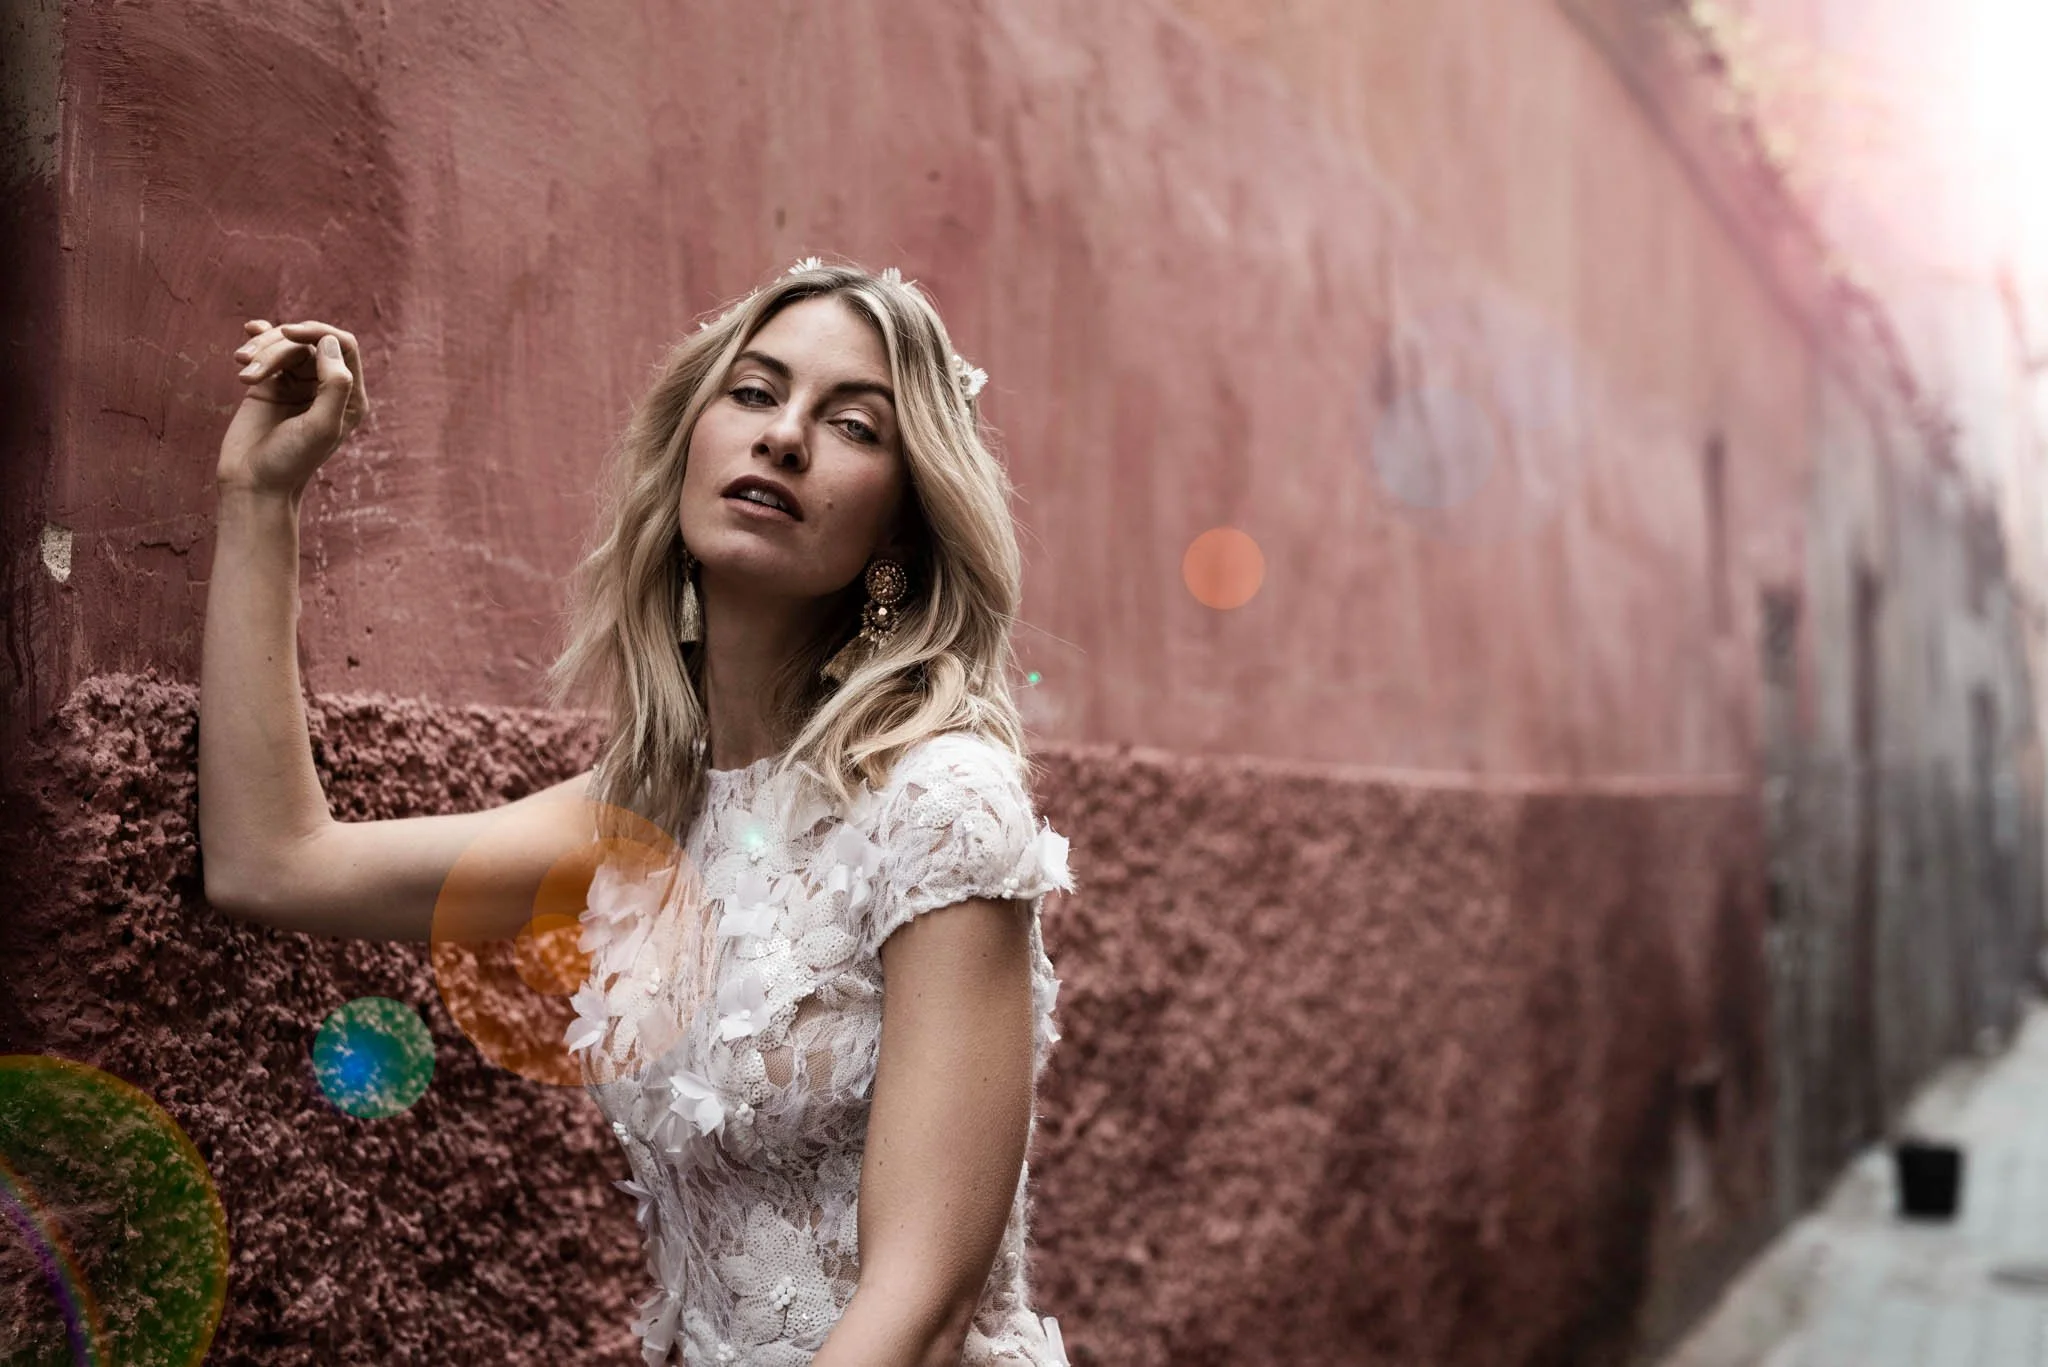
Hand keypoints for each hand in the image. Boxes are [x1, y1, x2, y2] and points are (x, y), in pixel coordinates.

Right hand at [216, 319, 369, 495]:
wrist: (254, 483)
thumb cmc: (291, 460)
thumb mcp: (321, 426)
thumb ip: (335, 385)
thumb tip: (329, 342)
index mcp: (350, 396)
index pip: (343, 346)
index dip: (318, 332)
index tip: (288, 333)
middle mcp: (327, 386)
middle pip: (309, 342)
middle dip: (278, 346)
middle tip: (250, 369)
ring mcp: (299, 383)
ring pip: (285, 345)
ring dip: (261, 350)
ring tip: (243, 373)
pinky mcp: (271, 384)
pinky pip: (269, 351)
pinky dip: (258, 339)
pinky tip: (249, 329)